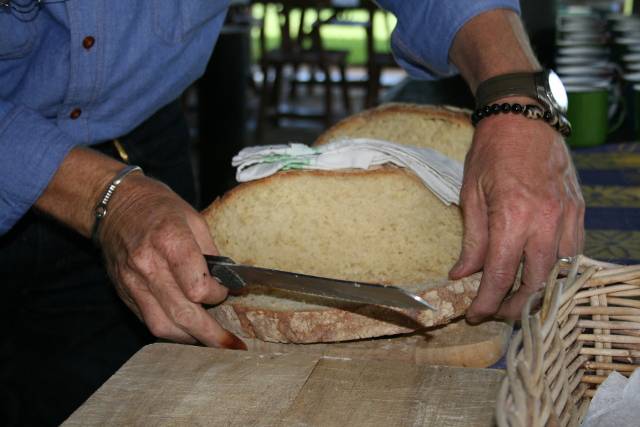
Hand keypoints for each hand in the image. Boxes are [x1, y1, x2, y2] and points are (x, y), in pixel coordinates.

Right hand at [97, 174, 245, 348]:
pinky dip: (171, 330)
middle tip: (232, 347)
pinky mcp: (124, 293)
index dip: (217, 294)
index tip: (225, 291)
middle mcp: (147, 265)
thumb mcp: (194, 219)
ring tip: (211, 343)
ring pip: (163, 325)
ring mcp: (132, 282)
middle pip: (182, 313)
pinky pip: (149, 321)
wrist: (114, 205)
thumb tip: (229, 282)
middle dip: (211, 334)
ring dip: (190, 339)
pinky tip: (188, 332)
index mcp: (169, 241)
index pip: (197, 286)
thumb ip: (211, 252)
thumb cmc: (159, 208)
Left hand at [449, 111, 583, 321]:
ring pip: (559, 271)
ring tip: (517, 296)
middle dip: (514, 306)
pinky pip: (573, 251)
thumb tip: (462, 275)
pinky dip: (557, 268)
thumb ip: (471, 240)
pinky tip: (540, 270)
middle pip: (535, 282)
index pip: (500, 276)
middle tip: (496, 311)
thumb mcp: (470, 195)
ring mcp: (566, 215)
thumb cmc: (490, 153)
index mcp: (511, 217)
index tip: (474, 315)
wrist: (521, 118)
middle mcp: (544, 221)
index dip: (486, 302)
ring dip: (539, 291)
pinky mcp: (578, 208)